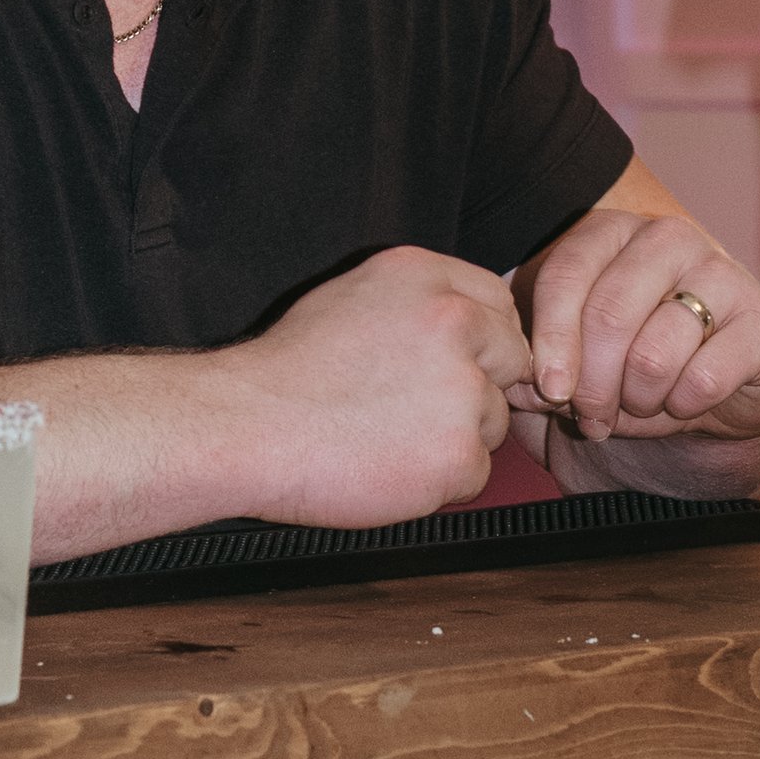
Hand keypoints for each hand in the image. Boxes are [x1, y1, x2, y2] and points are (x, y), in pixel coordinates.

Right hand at [224, 247, 531, 524]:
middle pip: (511, 360)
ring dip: (456, 437)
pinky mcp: (459, 450)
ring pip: (494, 420)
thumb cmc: (289, 372)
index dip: (483, 340)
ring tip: (387, 437)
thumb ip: (421, 302)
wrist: (247, 429)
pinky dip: (441, 481)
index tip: (455, 364)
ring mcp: (461, 388)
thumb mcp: (354, 298)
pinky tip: (388, 467)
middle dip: (478, 387)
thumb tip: (473, 323)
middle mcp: (453, 322)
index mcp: (425, 277)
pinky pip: (477, 472)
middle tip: (414, 409)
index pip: (498, 302)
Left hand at [520, 208, 759, 447]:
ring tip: (644, 405)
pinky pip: (705, 378)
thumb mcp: (576, 371)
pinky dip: (685, 407)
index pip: (565, 275)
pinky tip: (687, 404)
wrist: (724, 399)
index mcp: (611, 234)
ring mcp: (721, 273)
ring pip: (653, 354)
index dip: (551, 341)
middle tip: (592, 420)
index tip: (549, 391)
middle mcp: (666, 239)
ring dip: (639, 401)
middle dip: (592, 386)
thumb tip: (522, 385)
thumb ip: (540, 373)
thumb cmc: (635, 372)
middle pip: (607, 315)